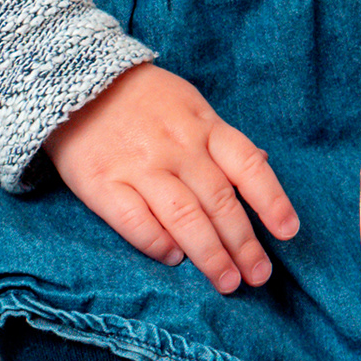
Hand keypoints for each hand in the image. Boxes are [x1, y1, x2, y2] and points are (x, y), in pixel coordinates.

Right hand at [45, 63, 299, 293]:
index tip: (288, 232)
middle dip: (243, 243)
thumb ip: (222, 139)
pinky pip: (135, 220)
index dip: (271, 200)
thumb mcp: (190, 105)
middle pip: (219, 201)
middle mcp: (177, 147)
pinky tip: (173, 258)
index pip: (247, 166)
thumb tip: (263, 164)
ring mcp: (139, 165)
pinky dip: (157, 242)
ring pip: (184, 217)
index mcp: (203, 125)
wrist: (72, 79)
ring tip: (227, 281)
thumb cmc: (142, 99)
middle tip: (258, 276)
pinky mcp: (101, 182)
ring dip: (209, 254)